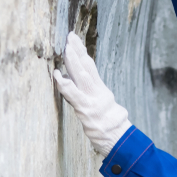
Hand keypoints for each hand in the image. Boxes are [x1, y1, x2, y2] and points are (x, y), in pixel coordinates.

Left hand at [53, 32, 131, 155]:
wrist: (119, 140)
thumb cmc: (110, 128)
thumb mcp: (106, 109)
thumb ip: (93, 96)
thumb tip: (75, 83)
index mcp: (101, 91)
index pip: (90, 67)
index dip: (82, 53)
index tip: (75, 40)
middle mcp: (97, 93)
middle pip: (86, 68)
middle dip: (77, 51)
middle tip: (70, 36)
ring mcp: (91, 100)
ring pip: (81, 77)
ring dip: (73, 61)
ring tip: (66, 48)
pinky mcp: (86, 110)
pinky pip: (74, 95)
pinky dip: (65, 84)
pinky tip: (58, 75)